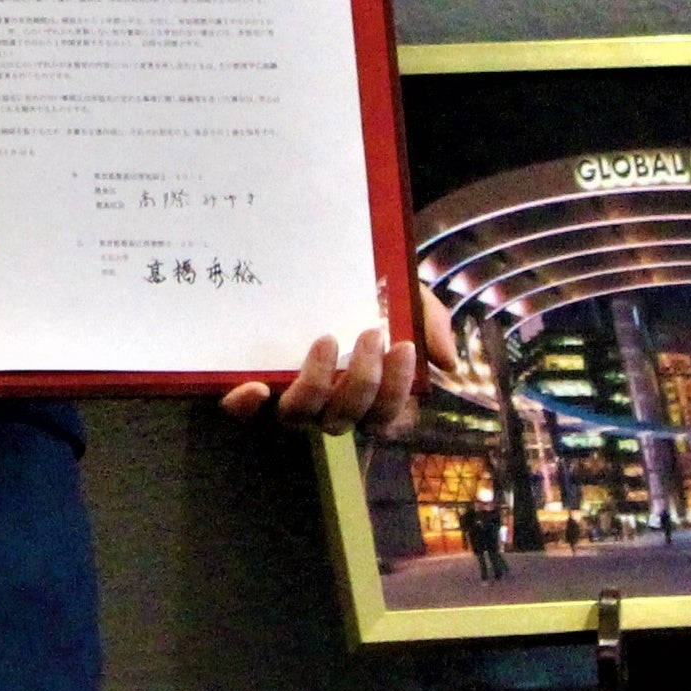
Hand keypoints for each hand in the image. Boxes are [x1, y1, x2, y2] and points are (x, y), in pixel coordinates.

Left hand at [219, 296, 445, 438]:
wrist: (322, 271)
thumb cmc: (369, 293)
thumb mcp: (406, 298)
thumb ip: (429, 324)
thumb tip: (447, 362)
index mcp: (363, 395)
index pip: (383, 415)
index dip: (395, 391)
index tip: (403, 345)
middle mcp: (325, 405)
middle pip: (345, 419)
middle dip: (364, 380)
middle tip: (373, 333)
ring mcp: (287, 399)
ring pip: (300, 416)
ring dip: (317, 384)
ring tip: (328, 339)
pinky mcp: (250, 388)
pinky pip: (243, 413)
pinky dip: (246, 407)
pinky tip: (255, 386)